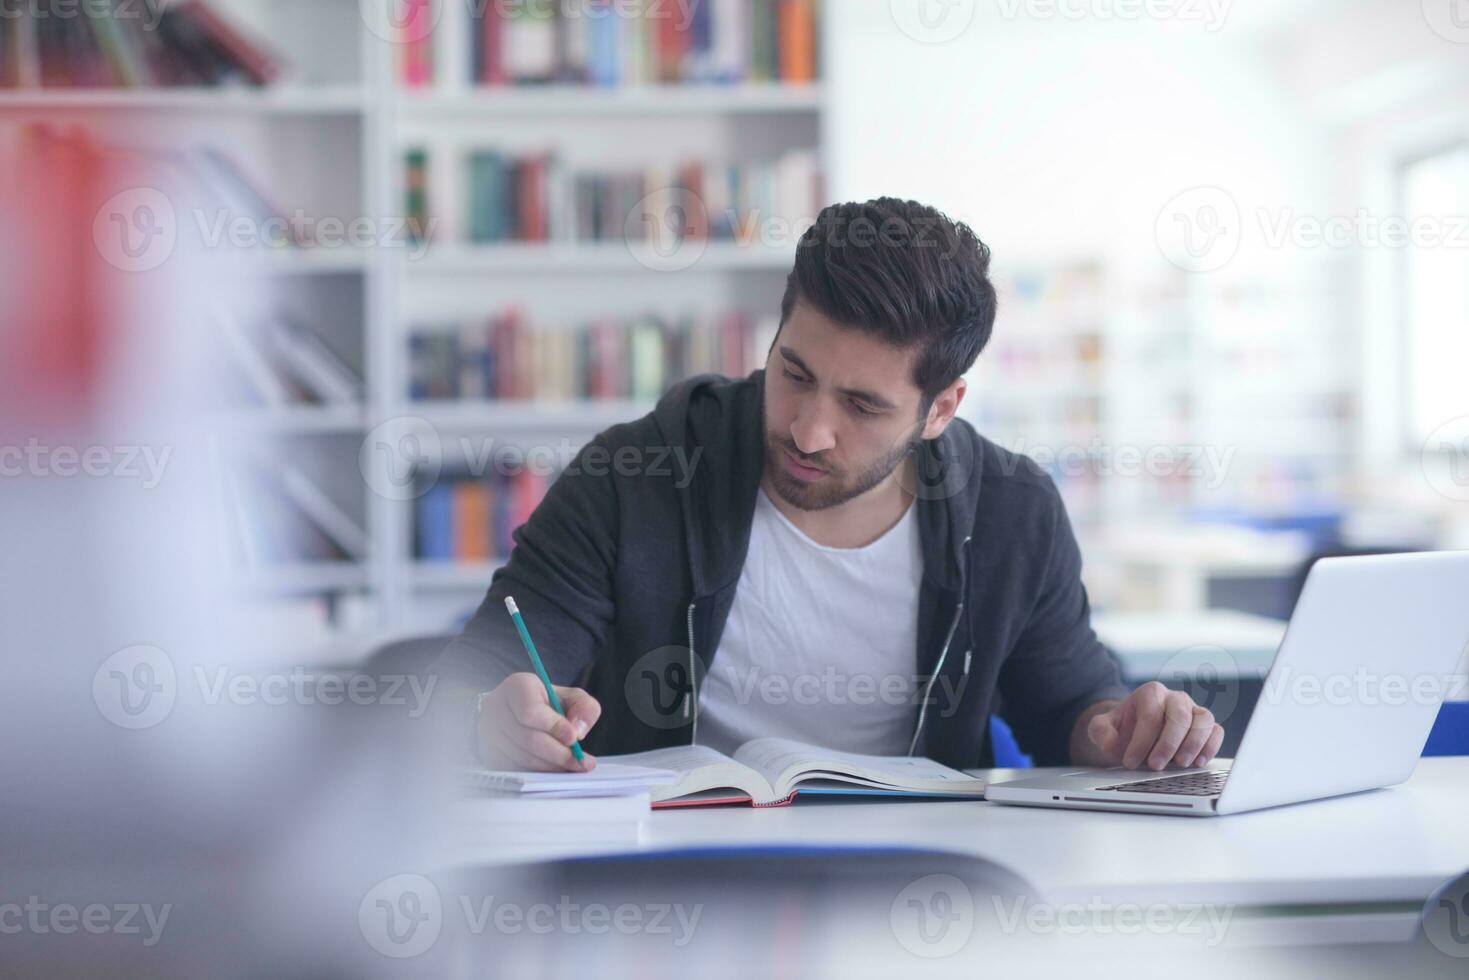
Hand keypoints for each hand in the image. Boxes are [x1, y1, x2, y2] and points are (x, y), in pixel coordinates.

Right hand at [475, 673, 601, 772]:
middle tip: (581, 762)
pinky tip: (555, 769)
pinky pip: (516, 768)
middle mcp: (497, 708)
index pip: (531, 711)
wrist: (517, 710)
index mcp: (517, 687)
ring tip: (573, 766)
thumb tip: (578, 731)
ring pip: (522, 757)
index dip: (554, 727)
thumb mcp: (571, 696)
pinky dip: (539, 772)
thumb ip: (584, 707)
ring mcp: (489, 732)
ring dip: (551, 766)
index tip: (574, 739)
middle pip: (528, 739)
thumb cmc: (547, 703)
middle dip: (559, 754)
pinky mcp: (489, 752)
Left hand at [1085, 682, 1223, 769]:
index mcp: (1150, 693)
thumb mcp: (1102, 728)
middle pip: (1180, 715)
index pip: (1151, 714)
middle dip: (1168, 743)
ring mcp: (1193, 710)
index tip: (1130, 761)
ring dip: (1194, 744)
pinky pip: (1217, 731)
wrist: (1134, 733)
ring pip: (1204, 720)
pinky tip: (1198, 763)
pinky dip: (1211, 746)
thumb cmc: (1122, 730)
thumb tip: (1111, 743)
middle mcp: (1175, 698)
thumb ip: (1100, 731)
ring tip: (1180, 764)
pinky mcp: (1206, 726)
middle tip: (1155, 765)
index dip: (1141, 741)